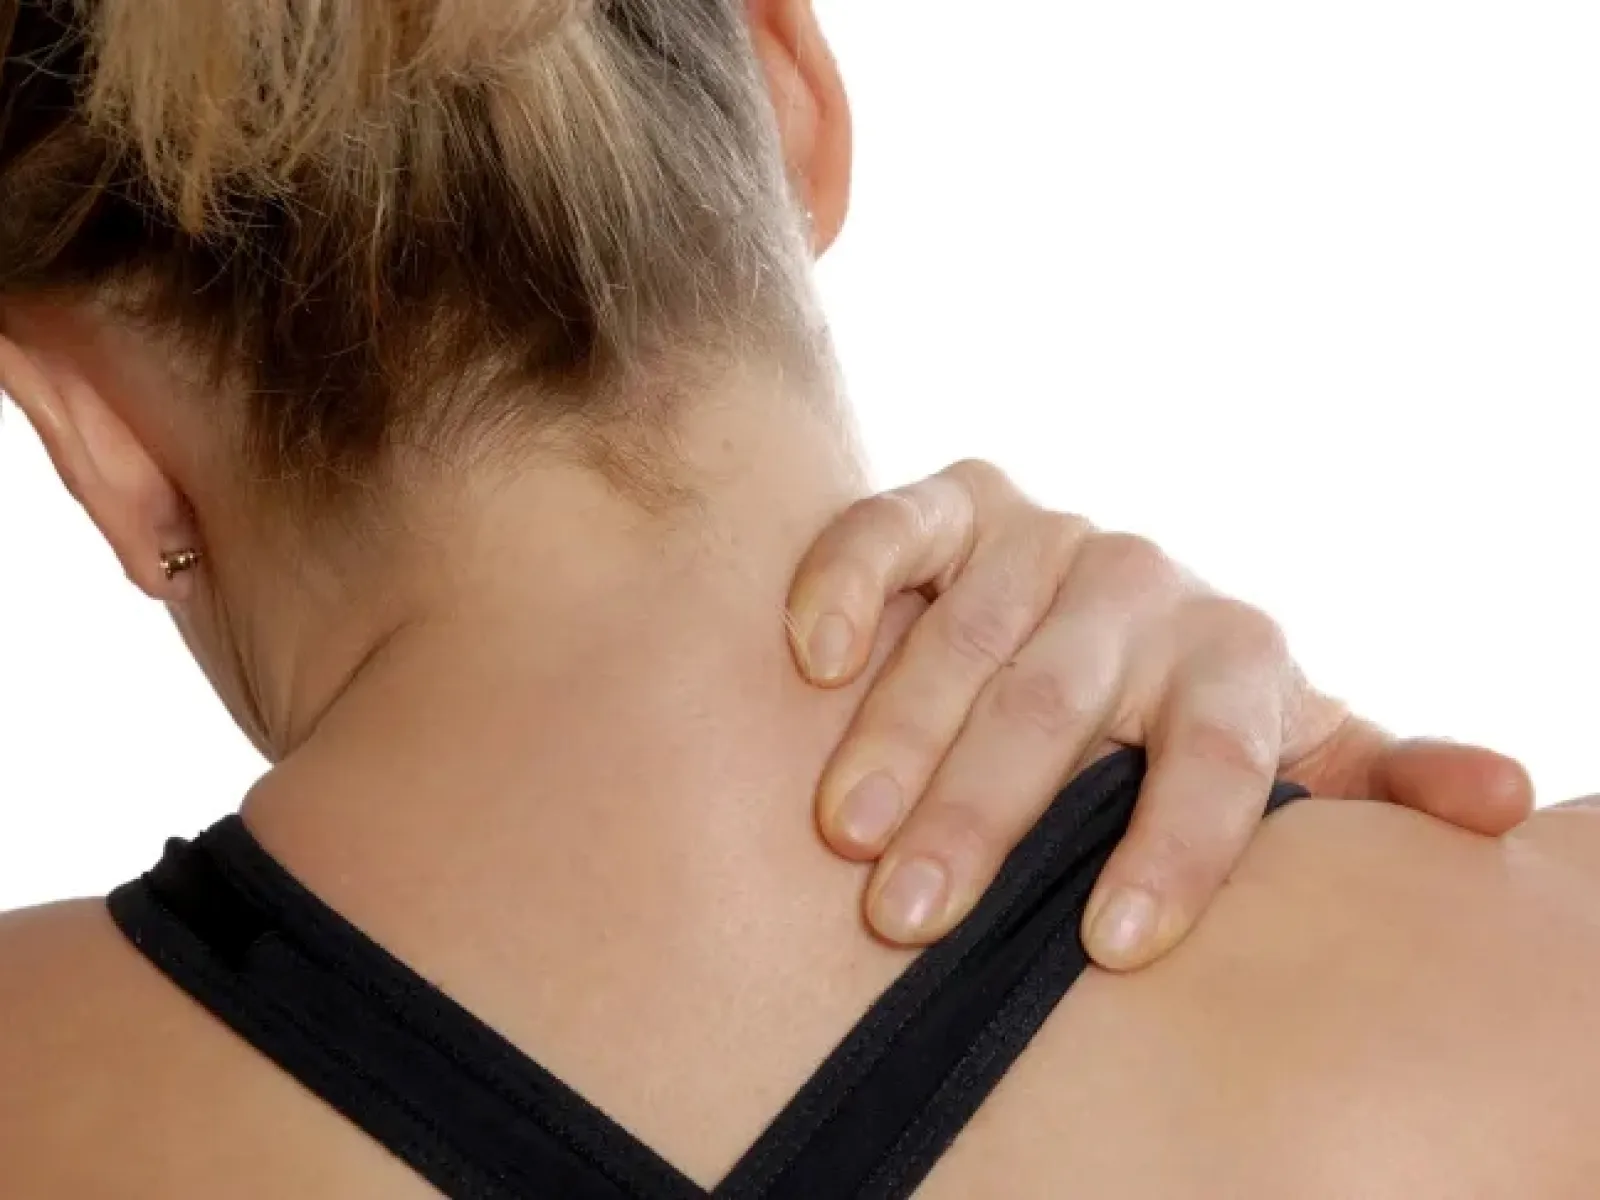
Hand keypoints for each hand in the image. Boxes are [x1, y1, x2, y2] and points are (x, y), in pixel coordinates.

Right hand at [787, 460, 1532, 968]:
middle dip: (983, 818)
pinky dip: (849, 581)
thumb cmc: (1177, 724)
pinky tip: (815, 658)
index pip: (1220, 760)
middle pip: (1061, 706)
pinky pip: (893, 524)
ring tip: (844, 831)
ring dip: (897, 734)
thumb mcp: (1286, 750)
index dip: (1174, 852)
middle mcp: (1143, 586)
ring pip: (967, 634)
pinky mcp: (955, 501)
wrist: (1085, 606)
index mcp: (1237, 658)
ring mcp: (1043, 536)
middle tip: (911, 919)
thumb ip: (1375, 779)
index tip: (1111, 947)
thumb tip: (1511, 799)